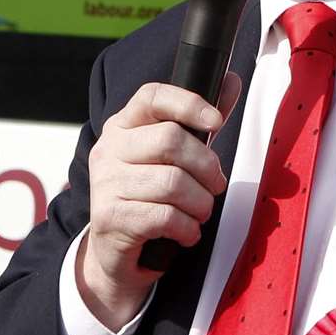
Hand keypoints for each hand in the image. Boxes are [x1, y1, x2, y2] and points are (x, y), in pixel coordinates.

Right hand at [77, 73, 241, 329]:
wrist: (114, 253)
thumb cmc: (149, 198)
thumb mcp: (173, 158)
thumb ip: (199, 123)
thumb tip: (230, 80)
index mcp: (123, 125)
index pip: (152, 97)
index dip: (188, 103)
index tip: (216, 121)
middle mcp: (109, 149)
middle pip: (170, 140)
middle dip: (207, 166)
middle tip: (216, 186)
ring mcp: (105, 183)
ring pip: (172, 183)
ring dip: (201, 203)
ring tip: (201, 212)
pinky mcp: (108, 217)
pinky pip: (164, 217)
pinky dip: (187, 228)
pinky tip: (187, 232)